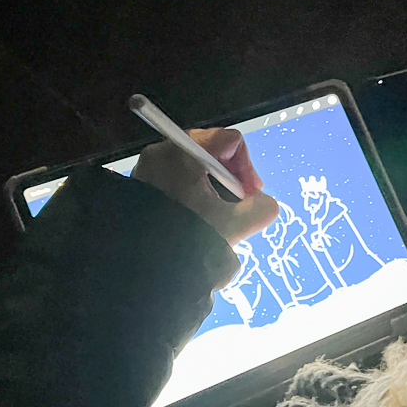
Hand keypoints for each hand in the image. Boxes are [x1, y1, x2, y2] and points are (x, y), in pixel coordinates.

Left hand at [133, 128, 278, 244]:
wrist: (142, 266)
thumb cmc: (187, 238)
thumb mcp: (235, 226)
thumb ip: (262, 209)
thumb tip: (265, 203)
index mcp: (185, 152)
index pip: (230, 140)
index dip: (247, 167)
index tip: (249, 195)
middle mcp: (163, 151)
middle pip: (211, 149)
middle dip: (230, 176)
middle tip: (236, 203)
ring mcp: (149, 166)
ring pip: (194, 164)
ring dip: (212, 185)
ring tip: (216, 212)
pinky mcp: (141, 183)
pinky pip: (175, 175)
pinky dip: (191, 190)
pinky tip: (196, 215)